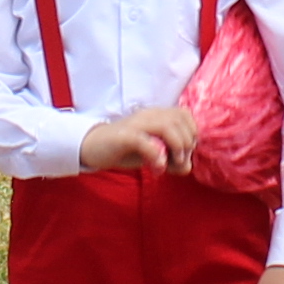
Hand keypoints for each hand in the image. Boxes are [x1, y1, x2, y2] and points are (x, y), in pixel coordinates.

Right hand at [77, 107, 198, 175]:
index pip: (185, 114)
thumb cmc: (125, 150)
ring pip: (167, 127)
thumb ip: (172, 159)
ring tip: (169, 165)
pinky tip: (157, 169)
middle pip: (180, 121)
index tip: (185, 152)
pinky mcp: (124, 136)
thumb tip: (187, 166)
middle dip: (186, 144)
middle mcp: (148, 115)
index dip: (191, 133)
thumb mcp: (153, 154)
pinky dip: (157, 156)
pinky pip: (146, 142)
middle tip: (178, 162)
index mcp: (157, 115)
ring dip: (176, 148)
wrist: (92, 147)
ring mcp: (136, 124)